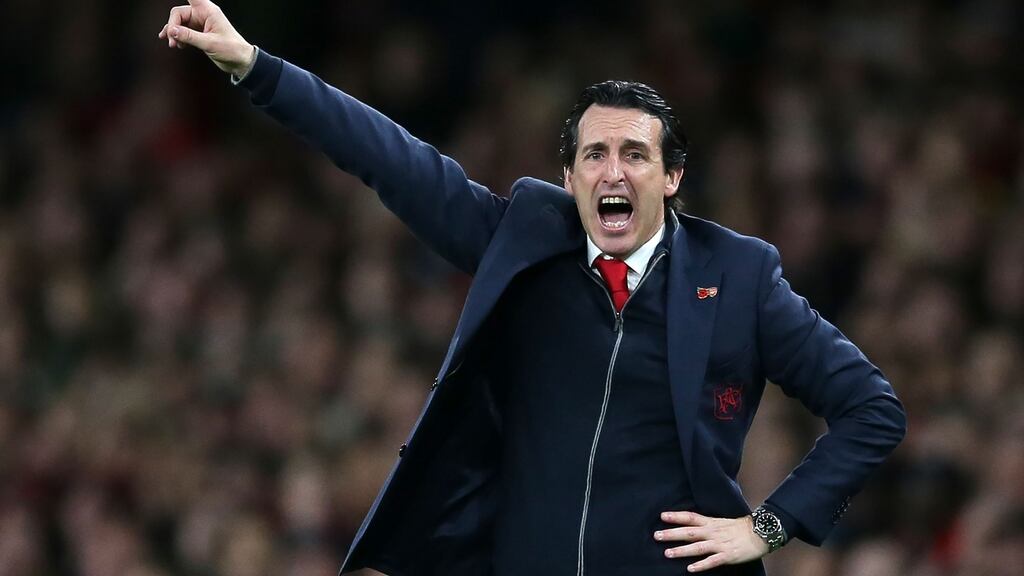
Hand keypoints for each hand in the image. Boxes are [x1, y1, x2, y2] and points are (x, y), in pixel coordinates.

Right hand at [158, 0, 254, 77]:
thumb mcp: (209, 43)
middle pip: (179, 13)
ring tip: (174, 44)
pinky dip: (178, 37)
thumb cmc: (232, 49)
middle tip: (172, 40)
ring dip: (174, 33)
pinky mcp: (199, 33)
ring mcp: (200, 23)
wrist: (241, 61)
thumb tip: (172, 30)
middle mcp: (203, 15)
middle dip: (173, 26)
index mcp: (208, 11)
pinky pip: (183, 31)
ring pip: (179, 23)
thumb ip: (189, 36)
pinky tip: (177, 44)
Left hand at [654, 510, 768, 571]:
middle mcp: (712, 533)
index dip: (676, 516)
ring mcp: (719, 544)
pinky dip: (701, 565)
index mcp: (711, 523)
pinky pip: (712, 561)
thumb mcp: (721, 522)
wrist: (761, 533)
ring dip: (681, 551)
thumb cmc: (741, 528)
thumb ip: (707, 524)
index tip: (662, 516)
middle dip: (672, 534)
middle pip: (689, 532)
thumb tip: (692, 525)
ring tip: (667, 553)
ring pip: (697, 547)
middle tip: (656, 535)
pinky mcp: (727, 556)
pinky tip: (690, 569)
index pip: (690, 517)